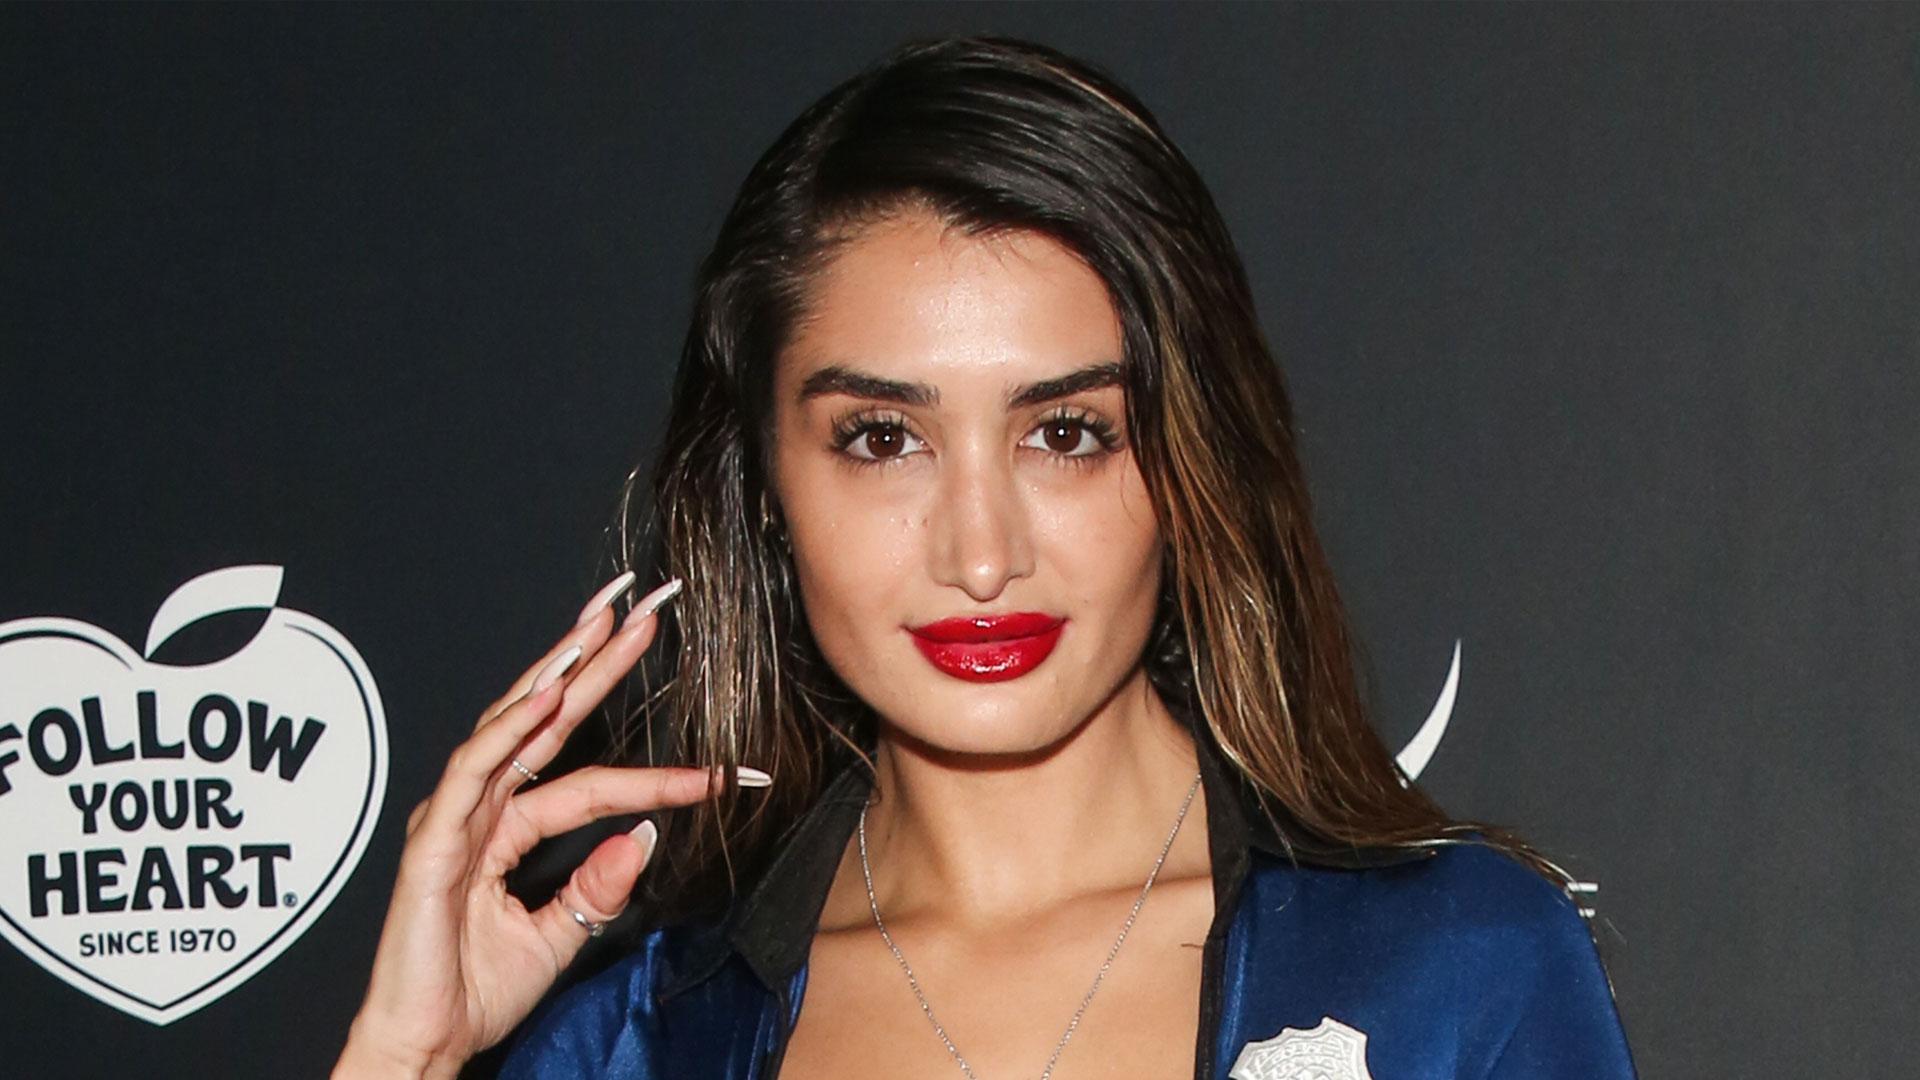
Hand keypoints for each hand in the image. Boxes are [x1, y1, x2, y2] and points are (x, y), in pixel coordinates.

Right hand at [331, 573, 763, 1078]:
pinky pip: (476, 773)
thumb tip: (644, 836)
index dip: (658, 770)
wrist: (425, 1046)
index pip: (592, 778)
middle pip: (547, 718)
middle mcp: (480, 808)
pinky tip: (547, 696)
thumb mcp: (563, 934)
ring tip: (601, 627)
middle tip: (643, 606)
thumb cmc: (474, 994)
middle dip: (596, 657)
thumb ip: (600, 883)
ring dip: (558, 672)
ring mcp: (454, 818)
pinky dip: (510, 730)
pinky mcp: (434, 841)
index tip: (724, 766)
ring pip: (512, 726)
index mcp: (507, 827)